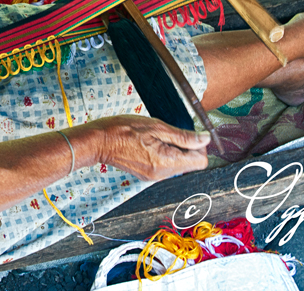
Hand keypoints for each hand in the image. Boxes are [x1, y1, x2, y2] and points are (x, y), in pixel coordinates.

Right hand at [86, 115, 208, 180]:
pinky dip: (165, 154)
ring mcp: (155, 177)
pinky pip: (167, 166)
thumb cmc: (123, 130)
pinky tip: (151, 143)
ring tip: (157, 137)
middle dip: (187, 147)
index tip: (188, 133)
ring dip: (175, 150)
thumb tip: (205, 139)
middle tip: (169, 132)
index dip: (199, 145)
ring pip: (180, 164)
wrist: (99, 142)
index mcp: (167, 162)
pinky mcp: (148, 175)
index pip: (201, 161)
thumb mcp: (156, 126)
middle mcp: (163, 174)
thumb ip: (183, 136)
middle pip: (191, 164)